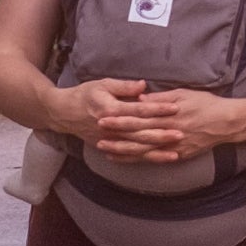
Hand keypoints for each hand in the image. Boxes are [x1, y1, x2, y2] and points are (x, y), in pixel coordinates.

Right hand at [49, 79, 179, 148]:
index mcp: (111, 109)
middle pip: (141, 133)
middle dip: (162, 134)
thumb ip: (124, 86)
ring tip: (176, 152)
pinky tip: (158, 160)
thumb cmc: (85, 94)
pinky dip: (144, 159)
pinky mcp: (109, 148)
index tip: (175, 107)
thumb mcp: (103, 84)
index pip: (139, 110)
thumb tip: (144, 86)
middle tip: (182, 133)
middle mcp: (112, 128)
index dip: (158, 109)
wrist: (64, 113)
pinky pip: (129, 157)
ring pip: (137, 149)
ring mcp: (110, 141)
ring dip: (157, 151)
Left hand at [95, 88, 238, 163]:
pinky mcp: (178, 155)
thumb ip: (160, 98)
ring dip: (123, 152)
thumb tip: (140, 98)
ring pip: (143, 152)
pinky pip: (154, 160)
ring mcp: (172, 147)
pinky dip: (139, 160)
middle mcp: (167, 133)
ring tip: (106, 151)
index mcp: (167, 116)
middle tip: (98, 136)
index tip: (104, 118)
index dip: (120, 119)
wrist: (226, 123)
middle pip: (137, 137)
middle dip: (116, 137)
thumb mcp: (183, 94)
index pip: (138, 118)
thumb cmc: (205, 104)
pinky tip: (126, 159)